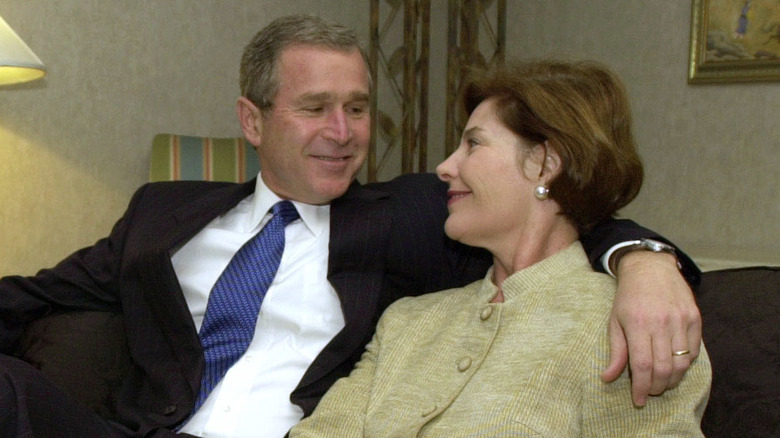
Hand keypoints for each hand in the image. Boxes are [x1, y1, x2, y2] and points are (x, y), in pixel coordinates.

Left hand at [600, 251, 700, 405]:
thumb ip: (616, 351)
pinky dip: (685, 364)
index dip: (642, 387)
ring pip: (682, 363)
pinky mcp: (695, 317)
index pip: (643, 365)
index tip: (639, 400)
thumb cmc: (628, 296)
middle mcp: (661, 322)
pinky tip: (674, 365)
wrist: (650, 267)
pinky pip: (693, 351)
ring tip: (662, 382)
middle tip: (650, 391)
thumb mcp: (615, 321)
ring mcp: (681, 320)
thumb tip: (608, 377)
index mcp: (638, 324)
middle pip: (664, 368)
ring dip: (672, 379)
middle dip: (657, 387)